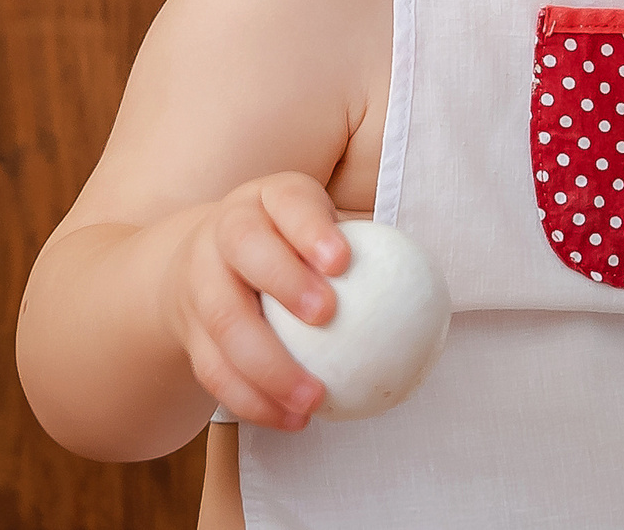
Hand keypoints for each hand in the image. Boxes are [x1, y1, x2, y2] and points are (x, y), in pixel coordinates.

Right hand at [161, 171, 348, 430]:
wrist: (198, 265)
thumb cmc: (287, 246)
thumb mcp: (314, 228)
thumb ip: (363, 247)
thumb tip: (434, 282)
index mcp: (266, 201)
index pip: (287, 202)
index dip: (310, 228)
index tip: (342, 260)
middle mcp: (225, 233)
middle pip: (246, 251)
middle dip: (284, 282)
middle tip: (327, 317)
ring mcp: (200, 281)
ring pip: (224, 321)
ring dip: (267, 366)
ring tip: (311, 400)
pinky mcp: (189, 330)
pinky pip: (213, 369)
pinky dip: (250, 400)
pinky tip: (291, 422)